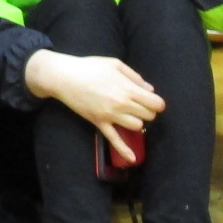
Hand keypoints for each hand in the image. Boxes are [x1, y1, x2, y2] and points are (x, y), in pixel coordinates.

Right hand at [25, 48, 165, 162]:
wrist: (65, 78)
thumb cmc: (90, 67)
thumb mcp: (115, 64)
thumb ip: (134, 76)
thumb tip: (149, 90)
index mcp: (127, 88)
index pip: (155, 103)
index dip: (157, 103)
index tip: (153, 101)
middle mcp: (122, 104)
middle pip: (148, 115)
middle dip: (148, 110)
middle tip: (140, 105)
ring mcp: (111, 115)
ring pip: (136, 126)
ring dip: (137, 121)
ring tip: (131, 114)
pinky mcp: (99, 123)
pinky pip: (114, 139)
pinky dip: (124, 150)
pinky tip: (132, 159)